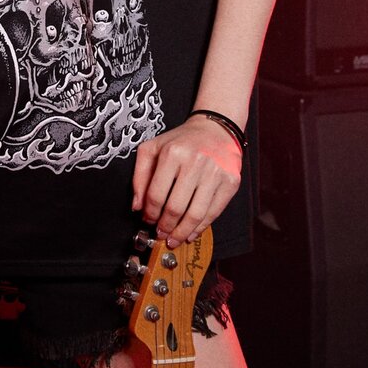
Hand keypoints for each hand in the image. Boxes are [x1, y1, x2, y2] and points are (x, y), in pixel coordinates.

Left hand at [132, 117, 242, 246]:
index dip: (150, 213)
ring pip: (196, 214)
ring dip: (182, 232)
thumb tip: (137, 206)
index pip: (156, 194)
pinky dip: (201, 228)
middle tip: (160, 233)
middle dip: (165, 226)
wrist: (215, 129)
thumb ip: (140, 176)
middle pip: (176, 207)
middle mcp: (195, 162)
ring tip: (174, 238)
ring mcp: (215, 173)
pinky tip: (191, 232)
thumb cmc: (181, 141)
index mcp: (172, 153)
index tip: (148, 220)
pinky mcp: (230, 182)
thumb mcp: (153, 148)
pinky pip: (214, 212)